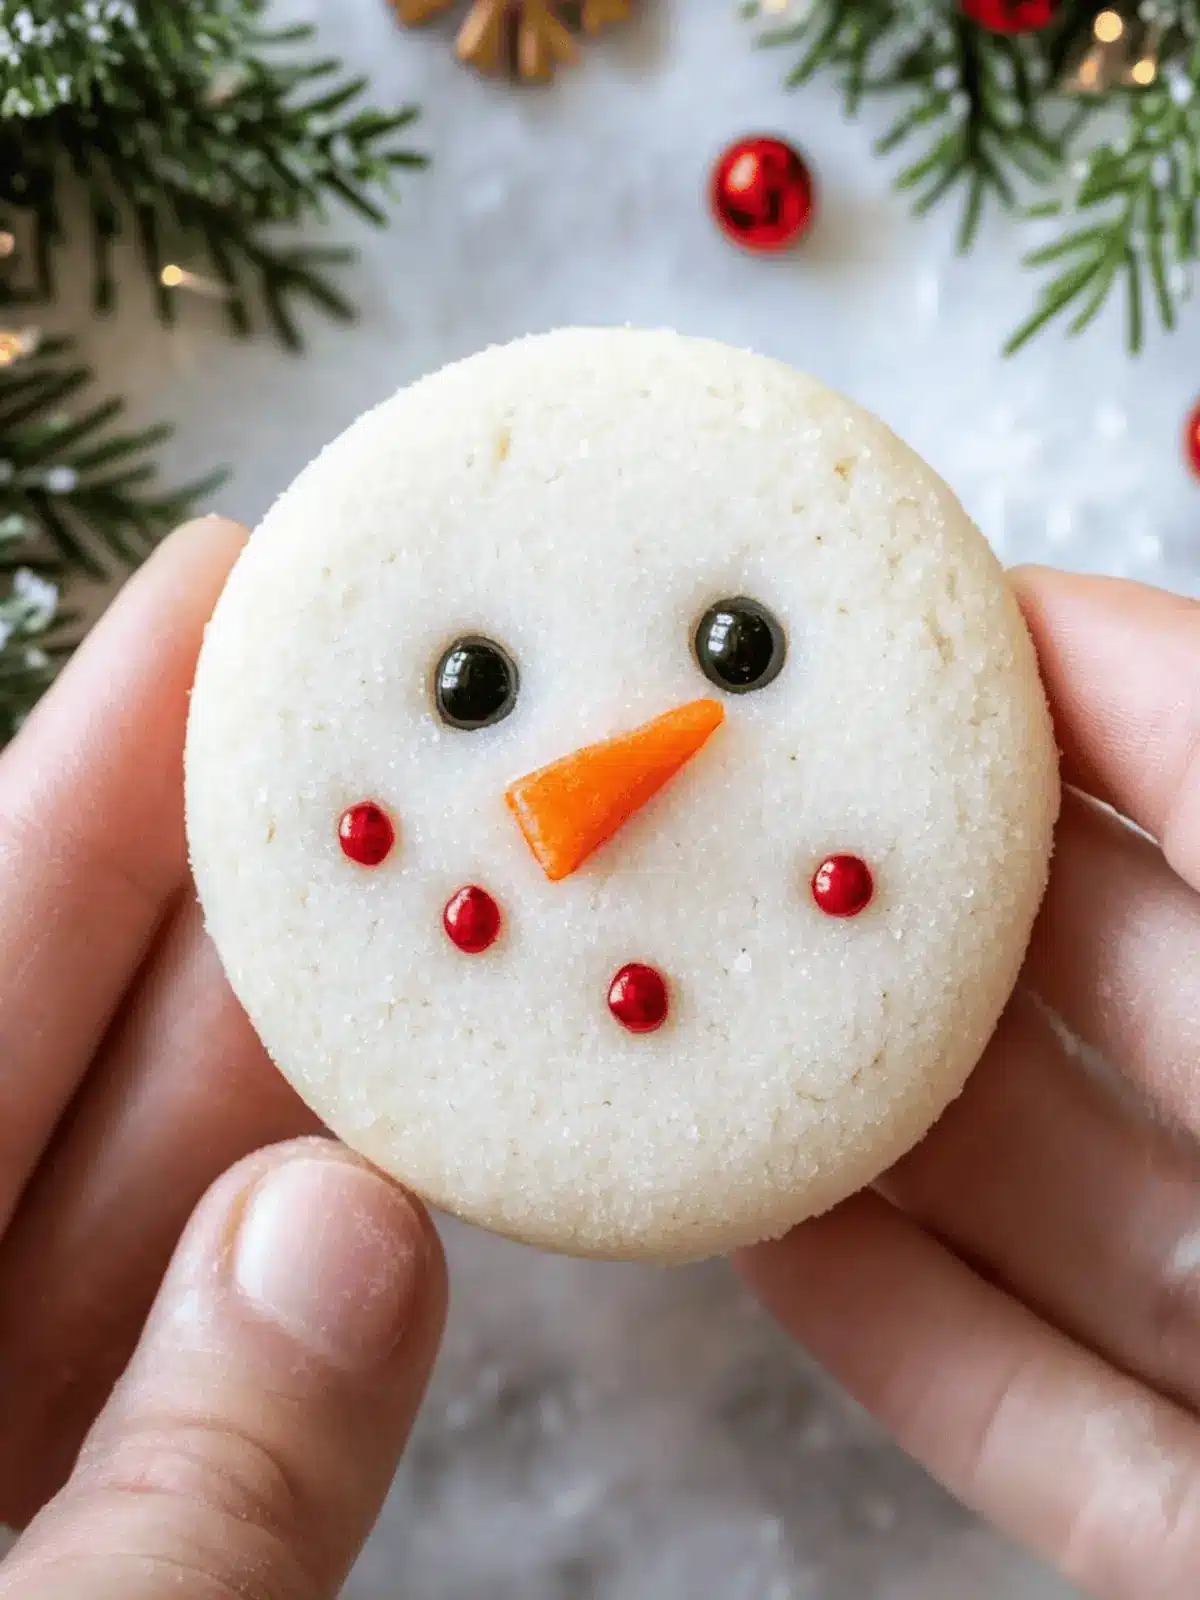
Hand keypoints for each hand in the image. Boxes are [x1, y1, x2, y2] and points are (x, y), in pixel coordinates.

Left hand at [0, 519, 445, 1597]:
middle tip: (410, 694)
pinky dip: (335, 1241)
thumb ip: (175, 1503)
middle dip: (247, 857)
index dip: (88, 765)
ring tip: (482, 869)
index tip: (220, 585)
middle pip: (80, 1030)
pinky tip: (441, 1132)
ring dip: (330, 1037)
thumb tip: (343, 1237)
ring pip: (178, 1182)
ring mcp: (8, 1432)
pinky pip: (232, 1340)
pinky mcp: (112, 1514)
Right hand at [738, 568, 1199, 1599]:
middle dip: (913, 901)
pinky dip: (908, 1338)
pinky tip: (767, 1240)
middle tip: (735, 824)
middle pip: (1109, 980)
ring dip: (871, 1127)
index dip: (1067, 681)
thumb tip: (1124, 587)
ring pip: (1057, 1208)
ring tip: (702, 1022)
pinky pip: (1049, 1428)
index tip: (897, 628)